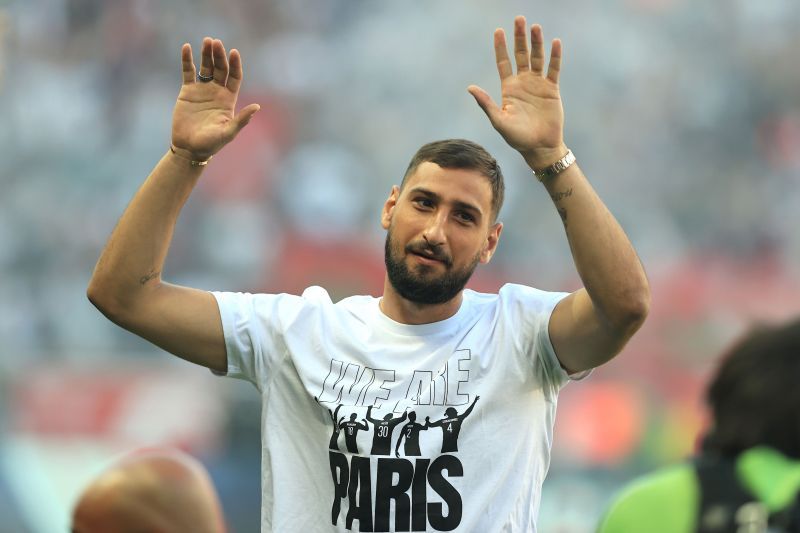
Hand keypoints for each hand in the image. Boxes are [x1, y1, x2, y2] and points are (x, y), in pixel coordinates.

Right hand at [171, 38, 259, 160]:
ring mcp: (202, 90)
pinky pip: (188, 71)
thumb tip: (257, 107)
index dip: (235, 64)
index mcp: (229, 99)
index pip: (235, 77)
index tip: (234, 52)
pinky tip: (187, 47)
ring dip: (207, 54)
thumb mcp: (228, 132)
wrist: (189, 148)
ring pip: (206, 67)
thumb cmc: (211, 143)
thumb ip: (242, 119)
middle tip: (216, 42)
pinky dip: (187, 60)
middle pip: (220, 69)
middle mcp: (217, 92)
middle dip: (219, 56)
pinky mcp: (187, 91)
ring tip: (207, 41)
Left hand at [468, 17, 566, 168]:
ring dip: (537, 43)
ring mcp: (538, 84)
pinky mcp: (552, 89)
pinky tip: (555, 42)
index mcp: (509, 88)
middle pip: (521, 54)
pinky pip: (554, 69)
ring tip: (535, 27)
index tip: (498, 31)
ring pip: (537, 58)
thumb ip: (486, 103)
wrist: (539, 147)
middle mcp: (523, 83)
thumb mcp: (499, 121)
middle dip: (519, 38)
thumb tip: (470, 88)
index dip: (500, 47)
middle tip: (518, 19)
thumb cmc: (517, 138)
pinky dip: (555, 56)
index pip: (503, 62)